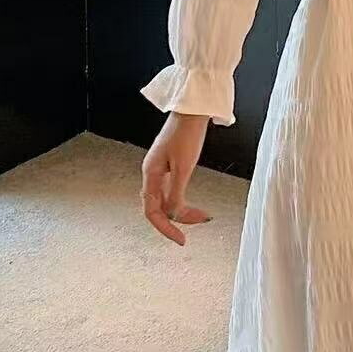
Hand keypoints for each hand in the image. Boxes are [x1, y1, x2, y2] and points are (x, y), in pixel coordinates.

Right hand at [140, 112, 212, 245]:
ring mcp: (159, 169)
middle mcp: (151, 173)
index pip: (152, 212)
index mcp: (150, 174)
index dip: (166, 228)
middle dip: (177, 220)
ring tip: (202, 215)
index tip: (182, 240)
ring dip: (182, 210)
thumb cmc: (187, 134)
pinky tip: (192, 204)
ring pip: (165, 200)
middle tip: (200, 222)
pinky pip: (170, 190)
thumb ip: (176, 192)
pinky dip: (181, 200)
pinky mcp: (168, 164)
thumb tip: (172, 215)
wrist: (192, 110)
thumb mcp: (183, 167)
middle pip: (158, 207)